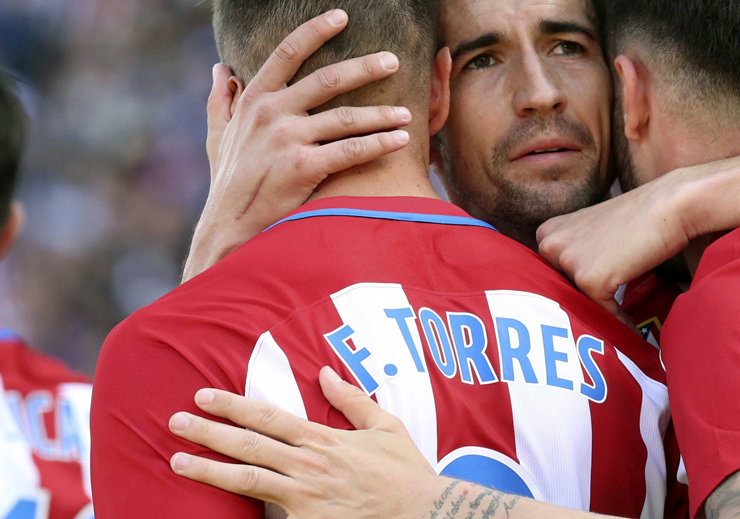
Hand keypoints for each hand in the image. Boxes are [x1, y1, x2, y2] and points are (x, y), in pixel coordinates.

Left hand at [169, 367, 441, 518]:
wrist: (425, 513)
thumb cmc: (406, 473)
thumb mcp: (387, 427)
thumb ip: (353, 400)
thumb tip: (325, 372)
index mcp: (325, 439)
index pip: (269, 416)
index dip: (233, 405)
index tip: (204, 396)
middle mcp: (309, 465)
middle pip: (248, 445)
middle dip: (208, 432)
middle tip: (175, 421)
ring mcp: (306, 497)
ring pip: (247, 480)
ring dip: (208, 469)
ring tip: (177, 461)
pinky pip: (267, 515)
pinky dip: (241, 513)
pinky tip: (210, 511)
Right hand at [184, 9, 412, 280]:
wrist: (228, 229)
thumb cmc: (229, 184)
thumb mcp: (218, 137)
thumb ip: (221, 101)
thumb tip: (219, 67)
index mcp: (253, 100)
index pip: (286, 53)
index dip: (315, 31)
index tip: (342, 15)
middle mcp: (270, 113)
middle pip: (326, 79)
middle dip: (364, 67)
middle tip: (393, 59)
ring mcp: (287, 139)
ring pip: (346, 117)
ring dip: (381, 113)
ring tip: (407, 113)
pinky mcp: (303, 167)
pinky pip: (351, 150)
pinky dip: (379, 143)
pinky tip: (401, 140)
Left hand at [536, 166, 703, 313]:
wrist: (668, 207)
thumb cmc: (639, 219)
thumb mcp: (593, 232)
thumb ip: (577, 254)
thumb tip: (577, 290)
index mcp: (548, 232)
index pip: (551, 276)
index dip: (572, 294)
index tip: (588, 311)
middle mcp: (550, 245)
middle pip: (559, 293)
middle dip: (581, 310)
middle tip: (601, 329)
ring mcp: (568, 261)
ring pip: (578, 305)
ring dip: (599, 319)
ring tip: (619, 329)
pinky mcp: (588, 279)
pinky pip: (601, 313)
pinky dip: (619, 324)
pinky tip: (632, 328)